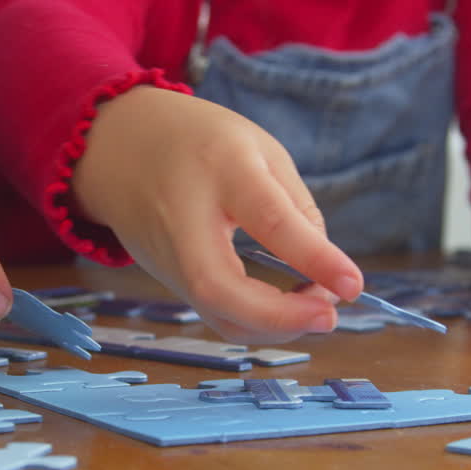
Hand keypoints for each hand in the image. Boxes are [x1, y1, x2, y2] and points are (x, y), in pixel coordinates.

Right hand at [72, 86, 362, 342]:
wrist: (117, 145)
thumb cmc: (200, 142)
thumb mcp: (260, 149)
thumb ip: (297, 207)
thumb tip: (324, 271)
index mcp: (220, 168)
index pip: (268, 219)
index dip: (314, 257)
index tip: (353, 284)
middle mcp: (184, 220)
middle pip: (220, 287)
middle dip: (280, 317)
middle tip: (330, 316)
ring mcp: (167, 257)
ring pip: (218, 315)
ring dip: (274, 328)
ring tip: (317, 309)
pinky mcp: (166, 280)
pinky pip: (215, 314)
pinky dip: (256, 323)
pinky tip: (288, 311)